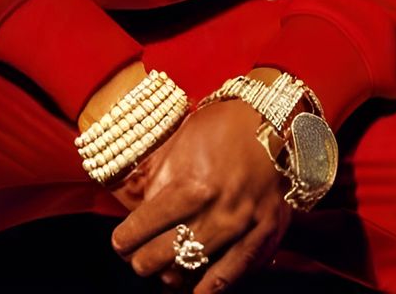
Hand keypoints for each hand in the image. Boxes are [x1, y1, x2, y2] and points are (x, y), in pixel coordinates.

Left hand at [112, 95, 291, 291]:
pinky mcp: (263, 234)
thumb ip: (160, 179)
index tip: (121, 242)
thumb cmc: (223, 124)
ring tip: (162, 269)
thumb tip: (142, 211)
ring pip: (191, 269)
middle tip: (139, 256)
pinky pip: (230, 275)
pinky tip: (195, 292)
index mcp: (189, 185)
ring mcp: (240, 226)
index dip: (124, 240)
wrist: (274, 120)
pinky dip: (209, 289)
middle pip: (161, 256)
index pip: (142, 228)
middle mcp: (214, 211)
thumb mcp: (182, 142)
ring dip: (169, 273)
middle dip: (142, 260)